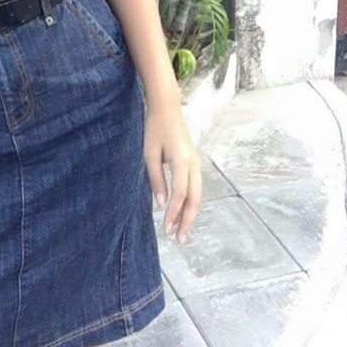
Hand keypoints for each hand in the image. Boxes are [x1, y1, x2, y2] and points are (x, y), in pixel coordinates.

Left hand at [143, 103, 201, 243]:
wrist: (167, 108)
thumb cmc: (154, 129)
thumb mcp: (149, 154)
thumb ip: (156, 179)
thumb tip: (160, 204)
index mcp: (182, 160)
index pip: (180, 194)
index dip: (173, 213)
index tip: (165, 228)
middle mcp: (193, 163)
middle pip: (194, 198)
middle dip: (187, 220)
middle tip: (179, 238)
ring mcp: (196, 162)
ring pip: (198, 194)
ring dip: (190, 213)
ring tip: (181, 230)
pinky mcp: (194, 162)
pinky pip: (196, 187)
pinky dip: (190, 202)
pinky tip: (182, 211)